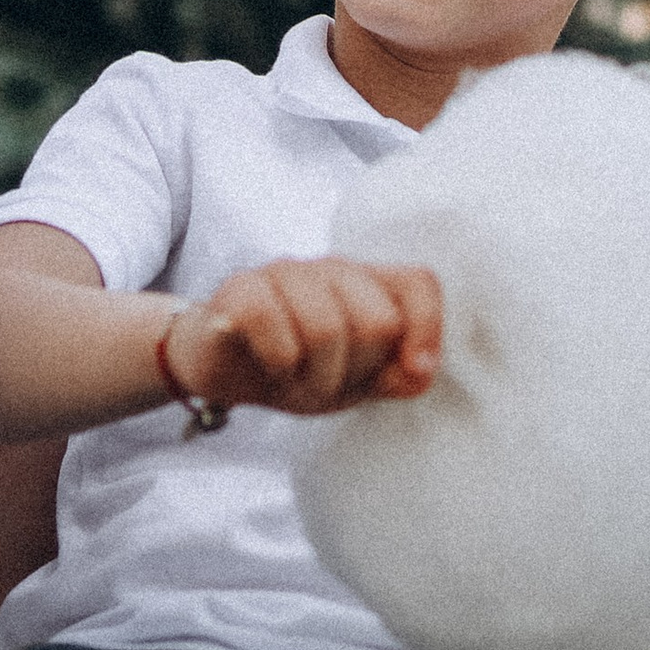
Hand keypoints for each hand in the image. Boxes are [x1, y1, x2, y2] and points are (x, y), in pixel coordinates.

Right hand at [164, 260, 441, 417]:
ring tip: (296, 377)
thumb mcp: (356, 381)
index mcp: (367, 283)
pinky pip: (274, 328)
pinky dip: (277, 362)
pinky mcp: (241, 287)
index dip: (426, 330)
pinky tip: (270, 364)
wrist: (223, 368)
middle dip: (356, 370)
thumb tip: (421, 369)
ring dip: (313, 376)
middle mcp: (331, 268)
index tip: (412, 370)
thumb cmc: (298, 366)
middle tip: (328, 379)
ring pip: (326, 328)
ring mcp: (284, 272)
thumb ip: (397, 375)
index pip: (418, 283)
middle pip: (377, 322)